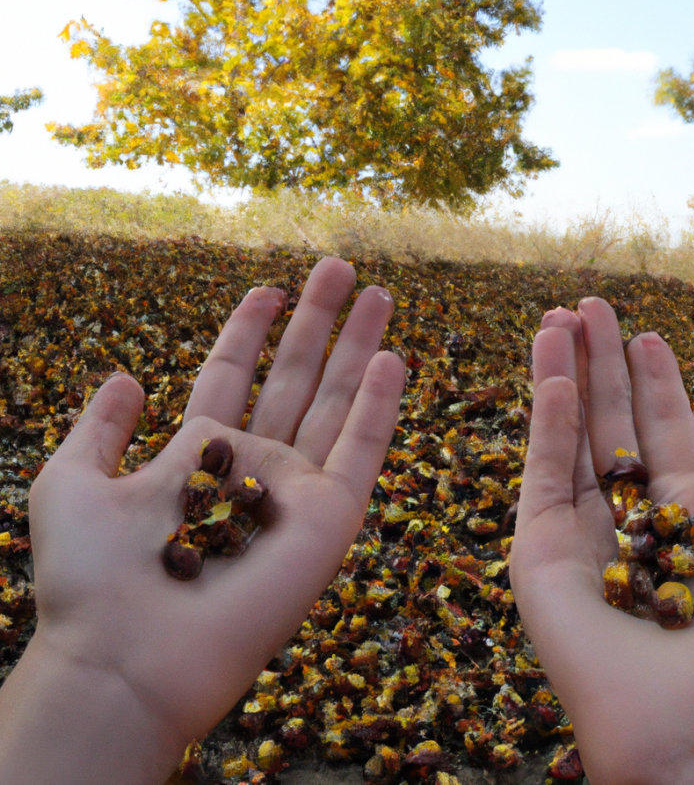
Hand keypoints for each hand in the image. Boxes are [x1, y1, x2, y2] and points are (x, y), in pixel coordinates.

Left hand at [0, 257, 405, 784]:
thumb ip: (98, 429)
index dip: (248, 330)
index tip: (266, 287)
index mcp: (200, 454)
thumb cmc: (93, 578)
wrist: (128, 655)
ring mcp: (298, 490)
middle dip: (317, 321)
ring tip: (378, 293)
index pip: (233, 375)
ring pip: (339, 402)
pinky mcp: (332, 517)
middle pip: (297, 378)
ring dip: (359, 347)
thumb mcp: (72, 485)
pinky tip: (392, 359)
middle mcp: (256, 466)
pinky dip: (381, 405)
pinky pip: (363, 451)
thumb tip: (126, 375)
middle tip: (339, 267)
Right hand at [509, 299, 693, 784]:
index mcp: (688, 523)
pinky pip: (543, 477)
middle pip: (611, 426)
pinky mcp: (541, 555)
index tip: (646, 332)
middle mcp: (630, 523)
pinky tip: (555, 376)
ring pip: (570, 440)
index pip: (666, 435)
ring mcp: (582, 536)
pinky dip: (547, 424)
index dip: (657, 383)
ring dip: (564, 377)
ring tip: (558, 318)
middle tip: (587, 304)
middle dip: (601, 365)